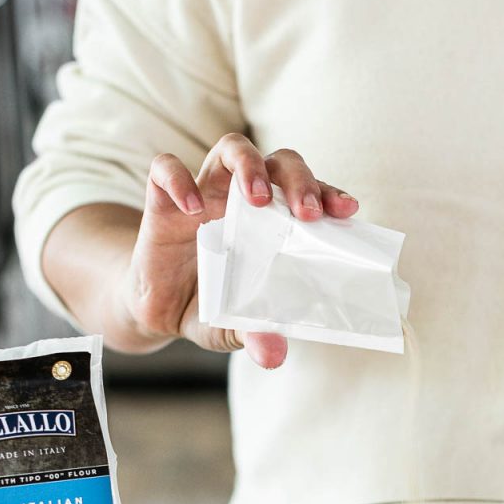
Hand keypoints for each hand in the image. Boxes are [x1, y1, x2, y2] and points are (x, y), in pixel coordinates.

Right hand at [120, 133, 358, 367]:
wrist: (156, 311)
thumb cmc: (209, 306)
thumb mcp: (234, 326)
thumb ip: (255, 333)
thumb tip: (274, 355)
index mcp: (273, 223)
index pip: (309, 193)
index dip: (330, 194)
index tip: (347, 211)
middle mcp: (243, 200)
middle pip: (279, 161)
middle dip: (298, 179)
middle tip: (306, 213)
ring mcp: (204, 194)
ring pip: (231, 148)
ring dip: (249, 165)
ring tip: (257, 198)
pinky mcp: (163, 202)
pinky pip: (165, 168)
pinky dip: (178, 179)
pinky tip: (190, 208)